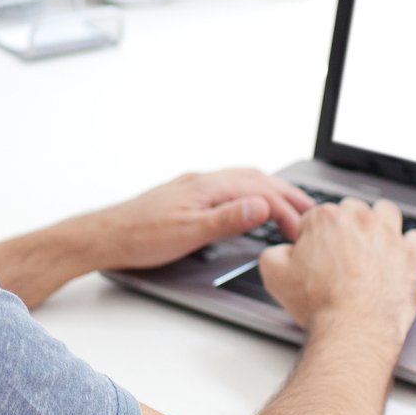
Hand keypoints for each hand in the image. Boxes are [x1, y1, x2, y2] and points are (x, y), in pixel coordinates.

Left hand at [88, 169, 313, 270]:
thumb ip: (228, 219)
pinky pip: (229, 186)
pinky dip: (251, 193)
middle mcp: (202, 181)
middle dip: (286, 192)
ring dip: (270, 189)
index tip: (301, 229)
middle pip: (255, 178)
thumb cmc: (140, 237)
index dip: (285, 209)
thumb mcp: (188, 233)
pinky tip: (250, 205)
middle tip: (310, 209)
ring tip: (289, 204)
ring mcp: (193, 187)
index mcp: (207, 186)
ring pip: (242, 180)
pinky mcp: (186, 196)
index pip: (259, 190)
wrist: (105, 236)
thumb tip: (262, 205)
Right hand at [258, 196, 415, 342]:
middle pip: (351, 210)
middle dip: (344, 228)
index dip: (311, 237)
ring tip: (370, 246)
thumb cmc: (319, 305)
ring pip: (386, 212)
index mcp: (326, 218)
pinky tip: (397, 257)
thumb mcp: (274, 275)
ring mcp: (389, 236)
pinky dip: (408, 246)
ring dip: (378, 224)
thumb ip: (273, 253)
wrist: (354, 330)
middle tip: (339, 254)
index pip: (315, 216)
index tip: (312, 254)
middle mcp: (360, 220)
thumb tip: (281, 250)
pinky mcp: (412, 256)